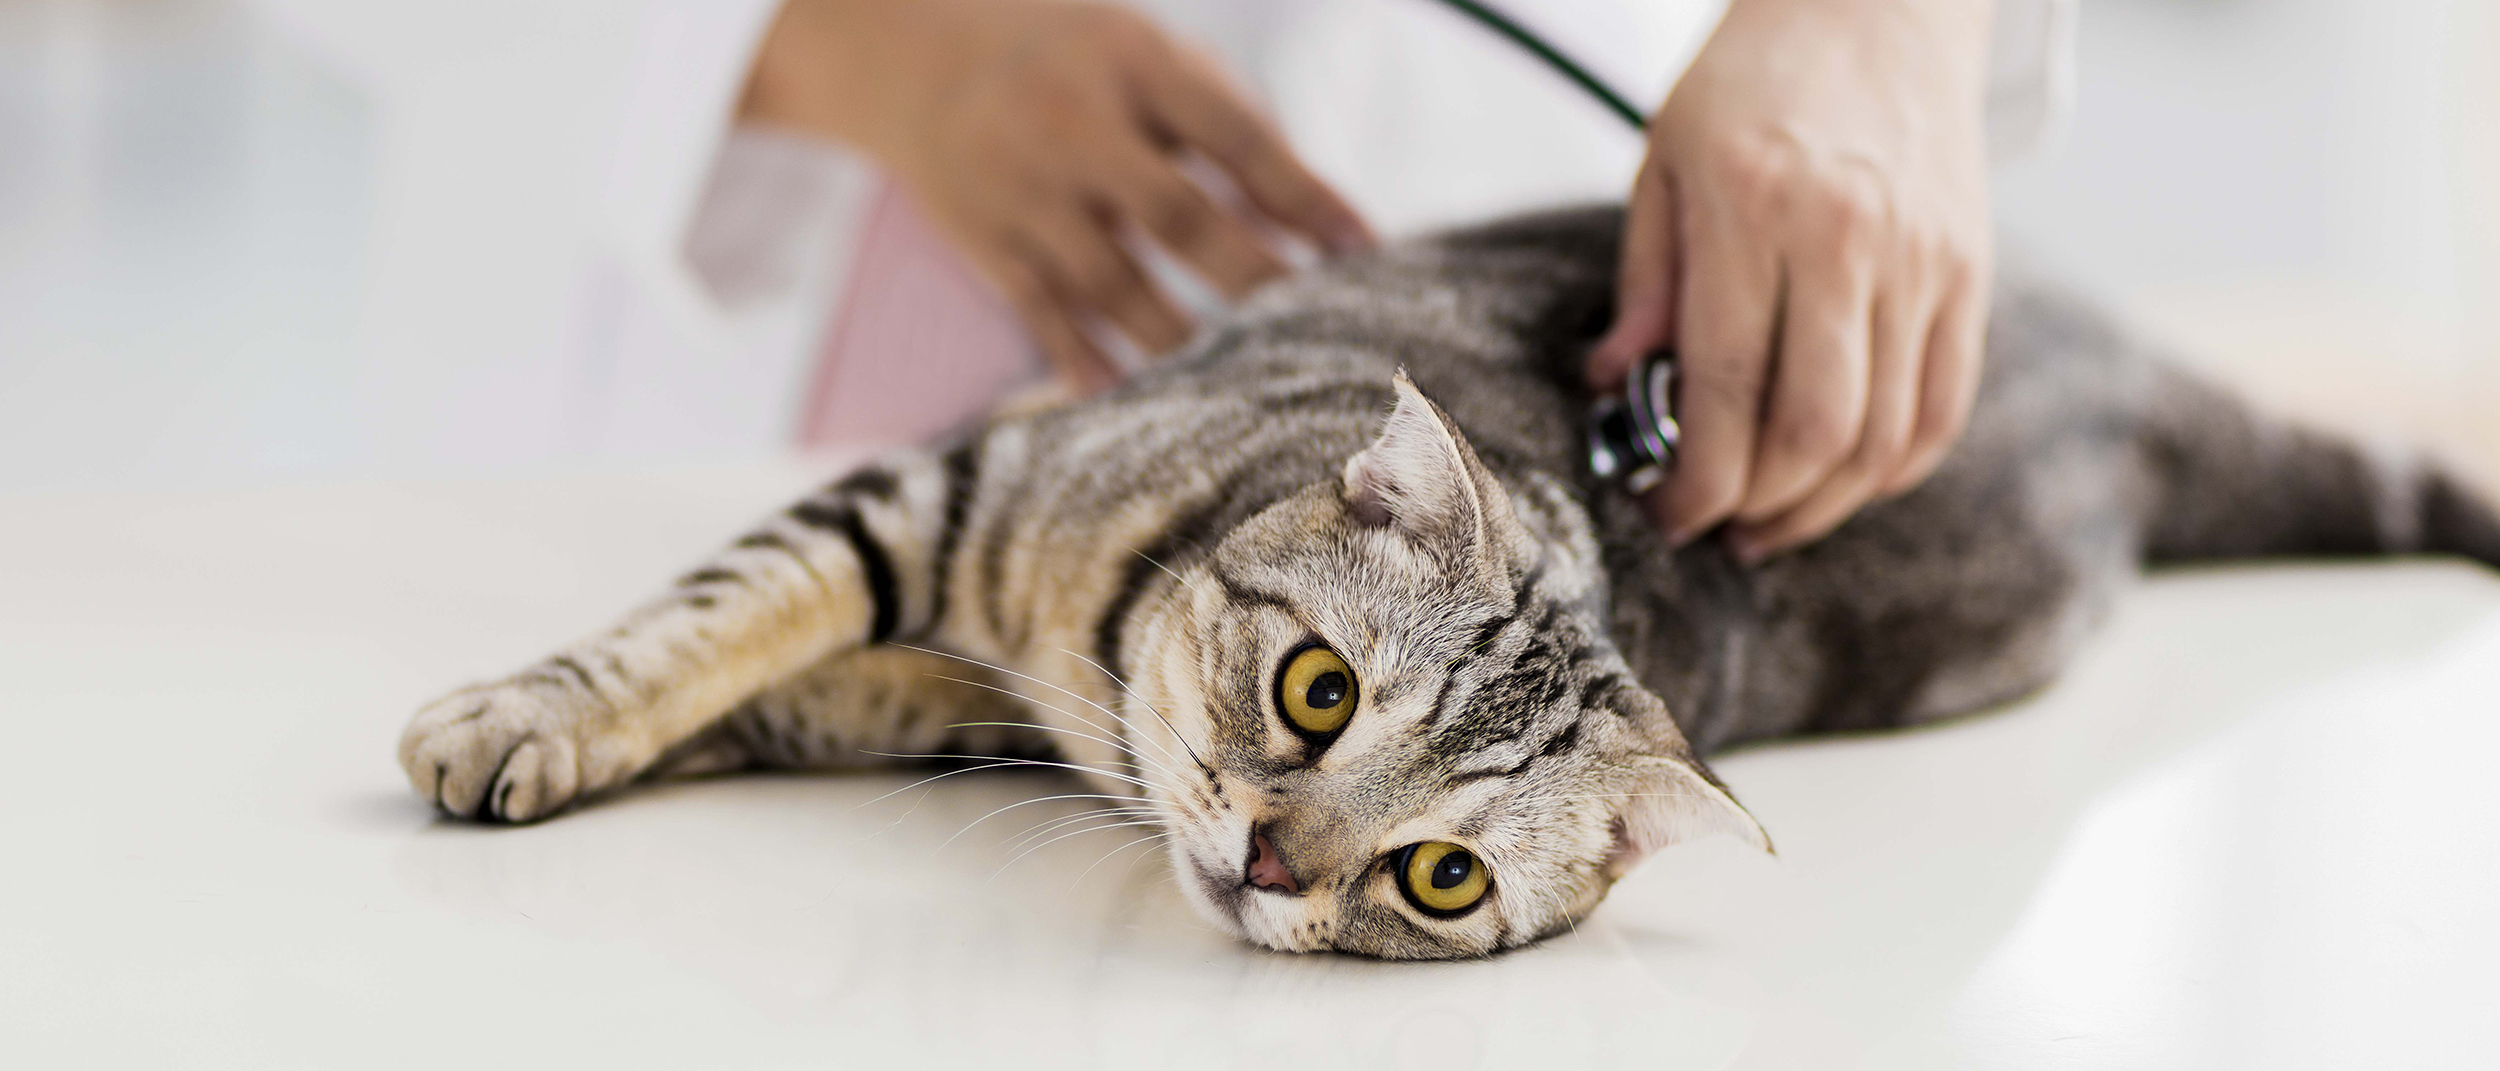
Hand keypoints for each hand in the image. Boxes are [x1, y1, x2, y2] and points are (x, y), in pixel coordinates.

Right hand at [744, 0, 1373, 391]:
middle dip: (1254, 278)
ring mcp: (1023, 188)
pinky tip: (1143, 403)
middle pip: (1178, 216)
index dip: (1302, 196)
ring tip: (1247, 381)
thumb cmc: (1070, 60)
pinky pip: (1046, 317)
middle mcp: (1074, 124)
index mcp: (1131, 61)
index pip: (1233, 136)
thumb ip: (1227, 125)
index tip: (1363, 249)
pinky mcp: (985, 242)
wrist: (909, 52)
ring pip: (1114, 284)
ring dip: (1185, 338)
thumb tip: (1315, 221)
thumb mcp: (1146, 57)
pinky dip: (1094, 364)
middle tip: (1316, 331)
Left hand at [1587, 0, 1993, 563]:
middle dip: (1755, 506)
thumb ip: (1647, 280)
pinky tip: (1845, 483)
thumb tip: (1617, 384)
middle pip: (1814, 430)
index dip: (1693, 476)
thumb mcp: (1666, 159)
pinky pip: (1943, 408)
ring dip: (1822, 505)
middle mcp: (1849, 241)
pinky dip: (1894, 467)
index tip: (1665, 511)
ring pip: (1882, 436)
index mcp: (1755, 210)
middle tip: (1712, 524)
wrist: (1878, 3)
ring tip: (1769, 521)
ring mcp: (1923, 261)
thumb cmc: (1755, 80)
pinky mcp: (1971, 273)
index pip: (1723, 385)